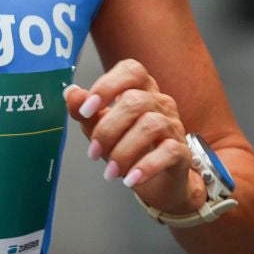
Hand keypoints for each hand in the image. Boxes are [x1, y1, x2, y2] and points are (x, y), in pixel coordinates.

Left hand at [65, 59, 204, 217]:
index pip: (131, 70)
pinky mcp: (182, 151)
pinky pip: (169, 151)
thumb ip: (86, 112)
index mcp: (140, 90)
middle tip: (94, 152)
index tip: (86, 109)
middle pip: (135, 101)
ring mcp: (173, 126)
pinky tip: (131, 180)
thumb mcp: (101, 130)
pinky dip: (146, 167)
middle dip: (108, 129)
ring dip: (123, 151)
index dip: (107, 85)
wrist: (158, 183)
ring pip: (151, 125)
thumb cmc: (130, 150)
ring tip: (110, 172)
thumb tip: (71, 93)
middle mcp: (159, 103)